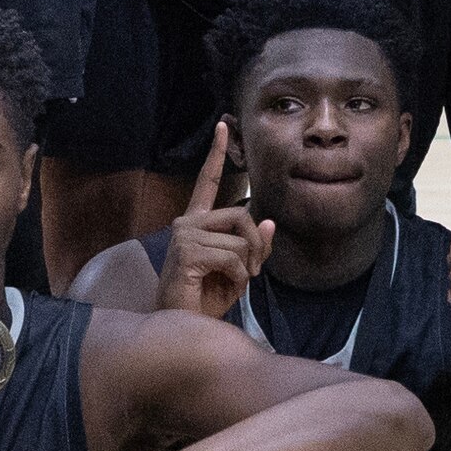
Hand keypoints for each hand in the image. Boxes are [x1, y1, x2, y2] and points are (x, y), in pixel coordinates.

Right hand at [160, 126, 260, 316]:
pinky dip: (237, 276)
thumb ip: (253, 246)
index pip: (207, 181)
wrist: (182, 325)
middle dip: (256, 245)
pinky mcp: (187, 252)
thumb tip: (268, 222)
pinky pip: (232, 257)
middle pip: (242, 215)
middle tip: (252, 271)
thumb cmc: (205, 298)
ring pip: (240, 240)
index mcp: (196, 222)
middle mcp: (187, 222)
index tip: (223, 126)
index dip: (216, 153)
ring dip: (247, 266)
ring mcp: (184, 235)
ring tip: (235, 282)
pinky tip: (224, 287)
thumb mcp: (237, 270)